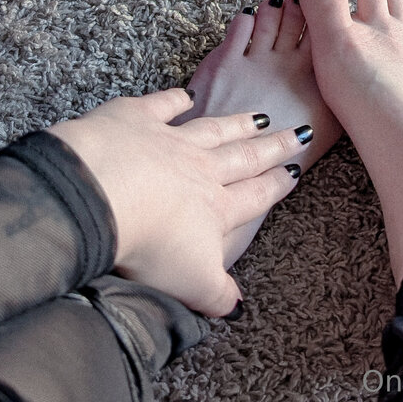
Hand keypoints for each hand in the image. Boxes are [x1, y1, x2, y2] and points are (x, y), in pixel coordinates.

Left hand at [47, 90, 308, 315]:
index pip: (253, 197)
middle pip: (244, 157)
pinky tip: (187, 96)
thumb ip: (217, 295)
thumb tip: (238, 307)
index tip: (295, 172)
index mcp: (214, 210)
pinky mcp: (136, 119)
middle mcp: (199, 169)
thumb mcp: (191, 283)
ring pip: (212, 130)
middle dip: (272, 147)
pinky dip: (176, 100)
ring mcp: (170, 139)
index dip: (275, 186)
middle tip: (298, 132)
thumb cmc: (149, 243)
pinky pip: (162, 105)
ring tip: (259, 117)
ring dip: (237, 124)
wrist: (105, 193)